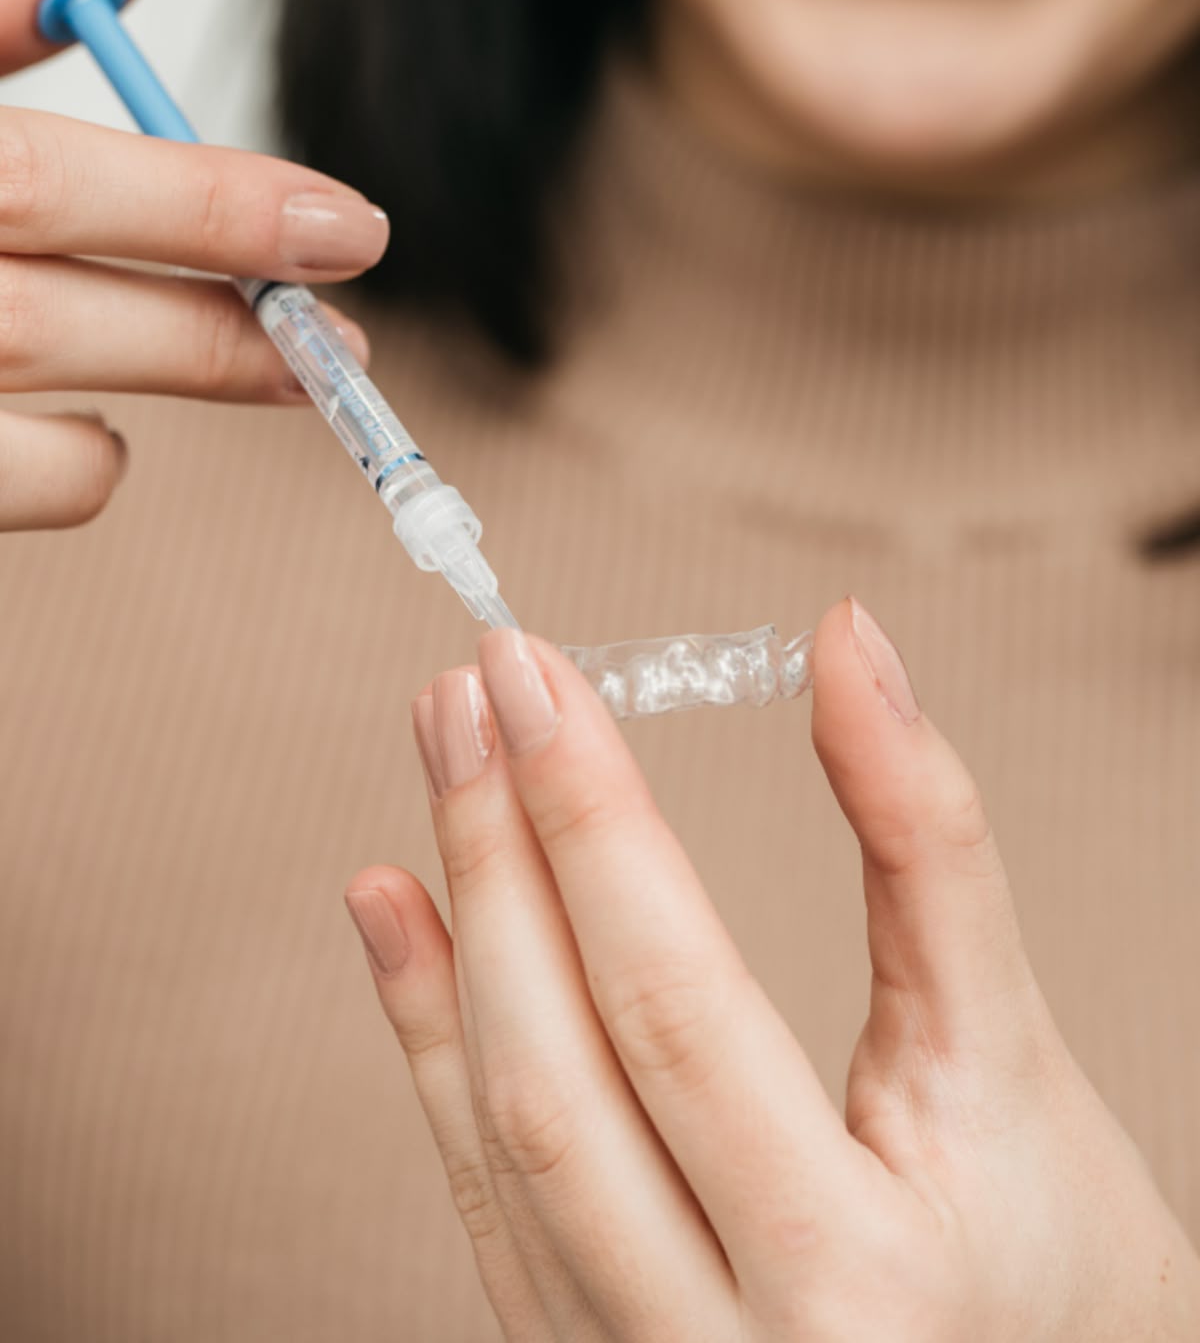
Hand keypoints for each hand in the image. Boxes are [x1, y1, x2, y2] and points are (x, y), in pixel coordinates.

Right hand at [0, 0, 387, 530]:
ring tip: (204, 365)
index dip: (208, 200)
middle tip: (338, 340)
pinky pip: (13, 499)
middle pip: (59, 325)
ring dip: (134, 404)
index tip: (350, 223)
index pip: (49, 176)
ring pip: (36, 448)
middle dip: (224, 334)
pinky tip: (81, 425)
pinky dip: (72, 466)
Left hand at [346, 598, 1199, 1340]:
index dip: (589, 817)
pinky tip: (401, 920)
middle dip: (499, 853)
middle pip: (557, 1070)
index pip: (675, 1002)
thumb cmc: (1060, 1263)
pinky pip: (484, 1196)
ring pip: (502, 1138)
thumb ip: (927, 845)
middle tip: (467, 693)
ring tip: (442, 767)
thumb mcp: (1010, 1056)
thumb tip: (844, 644)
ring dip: (451, 933)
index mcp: (853, 1280)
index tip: (531, 674)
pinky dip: (435, 1044)